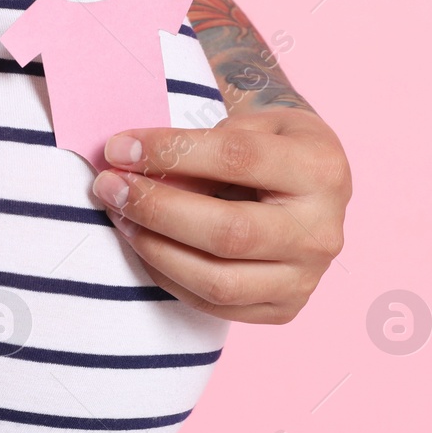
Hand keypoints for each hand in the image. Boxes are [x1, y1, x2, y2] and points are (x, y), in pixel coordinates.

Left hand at [90, 108, 350, 323]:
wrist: (315, 189)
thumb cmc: (274, 147)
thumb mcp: (252, 124)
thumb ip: (203, 143)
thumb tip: (131, 165)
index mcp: (320, 170)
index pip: (236, 159)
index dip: (171, 152)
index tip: (120, 148)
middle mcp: (321, 231)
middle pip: (228, 231)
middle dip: (156, 209)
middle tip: (110, 187)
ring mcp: (306, 278)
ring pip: (217, 280)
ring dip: (154, 249)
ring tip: (121, 217)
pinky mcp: (284, 309)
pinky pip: (214, 305)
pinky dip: (169, 276)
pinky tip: (145, 245)